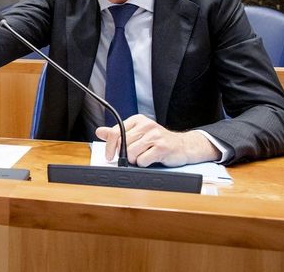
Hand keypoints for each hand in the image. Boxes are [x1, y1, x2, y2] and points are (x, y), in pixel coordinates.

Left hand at [95, 115, 220, 166]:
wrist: (183, 146)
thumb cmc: (158, 141)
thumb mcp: (137, 134)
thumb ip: (118, 133)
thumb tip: (99, 132)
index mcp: (138, 120)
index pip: (116, 132)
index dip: (109, 146)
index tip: (108, 155)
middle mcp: (146, 125)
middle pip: (123, 145)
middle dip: (125, 155)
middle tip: (134, 156)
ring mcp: (155, 135)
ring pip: (131, 153)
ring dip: (135, 160)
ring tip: (144, 156)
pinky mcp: (162, 147)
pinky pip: (143, 160)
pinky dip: (144, 163)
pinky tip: (151, 159)